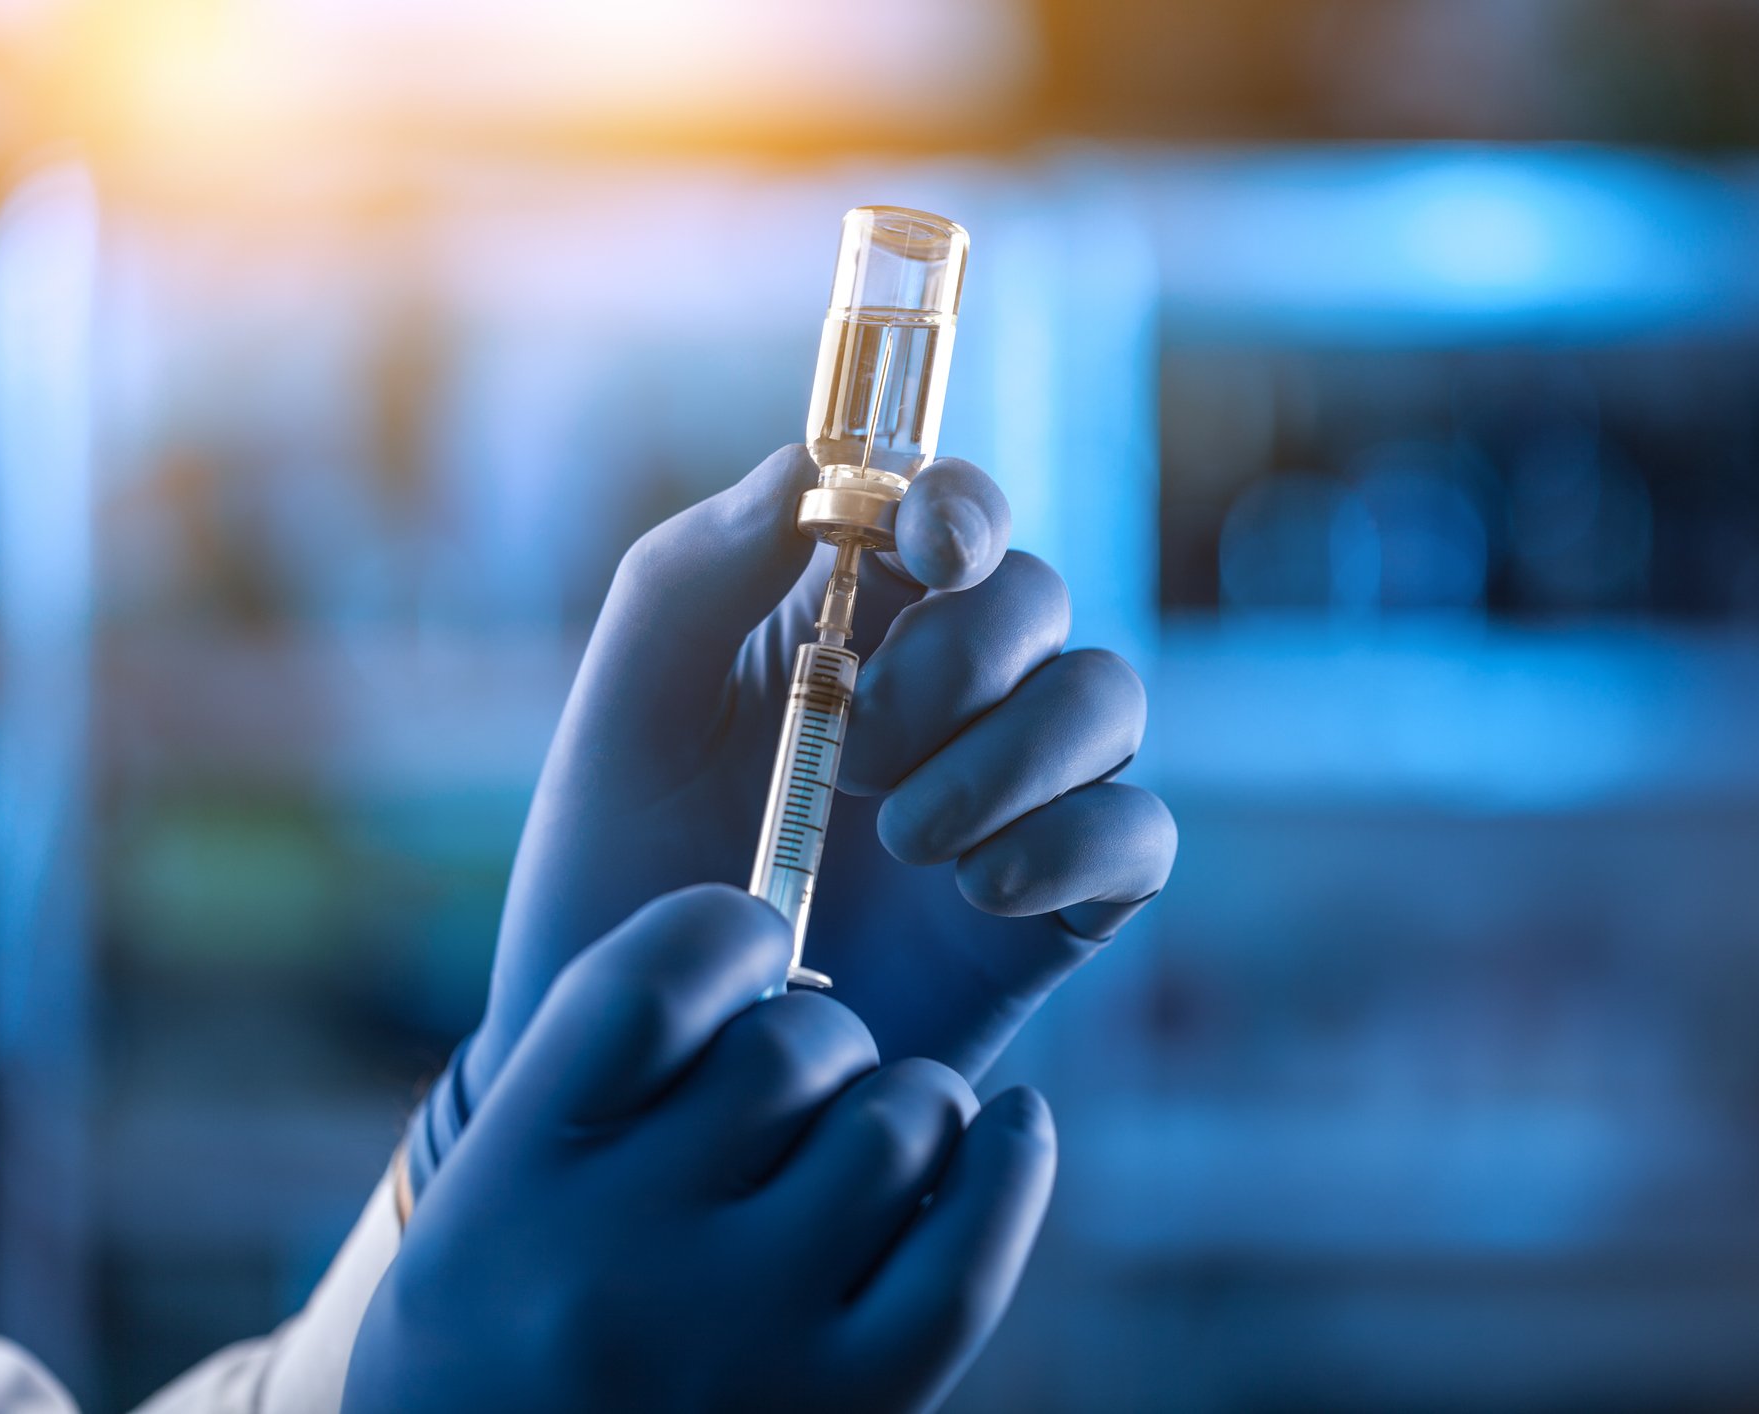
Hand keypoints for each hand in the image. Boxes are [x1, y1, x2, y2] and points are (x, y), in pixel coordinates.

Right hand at [349, 886, 1054, 1413]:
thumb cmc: (512, 1338)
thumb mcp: (489, 1201)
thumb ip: (605, 1073)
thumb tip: (776, 932)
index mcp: (511, 1185)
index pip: (651, 982)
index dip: (728, 932)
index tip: (752, 943)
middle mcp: (622, 1263)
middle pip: (795, 1045)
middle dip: (822, 1035)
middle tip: (800, 1085)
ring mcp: (744, 1345)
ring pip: (897, 1125)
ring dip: (908, 1100)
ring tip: (875, 1136)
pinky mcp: (848, 1413)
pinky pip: (970, 1259)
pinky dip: (1009, 1167)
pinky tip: (1011, 1128)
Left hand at [412, 445, 1173, 1181]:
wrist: (654, 1070)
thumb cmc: (620, 877)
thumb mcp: (627, 715)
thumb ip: (695, 575)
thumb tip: (813, 473)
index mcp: (852, 616)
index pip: (954, 510)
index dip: (964, 505)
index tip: (930, 546)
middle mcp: (953, 693)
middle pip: (1043, 598)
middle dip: (963, 659)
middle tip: (856, 752)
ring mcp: (1016, 794)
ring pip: (1107, 700)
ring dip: (1012, 755)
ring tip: (900, 840)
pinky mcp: (1062, 901)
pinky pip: (1138, 834)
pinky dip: (1071, 844)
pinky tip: (975, 893)